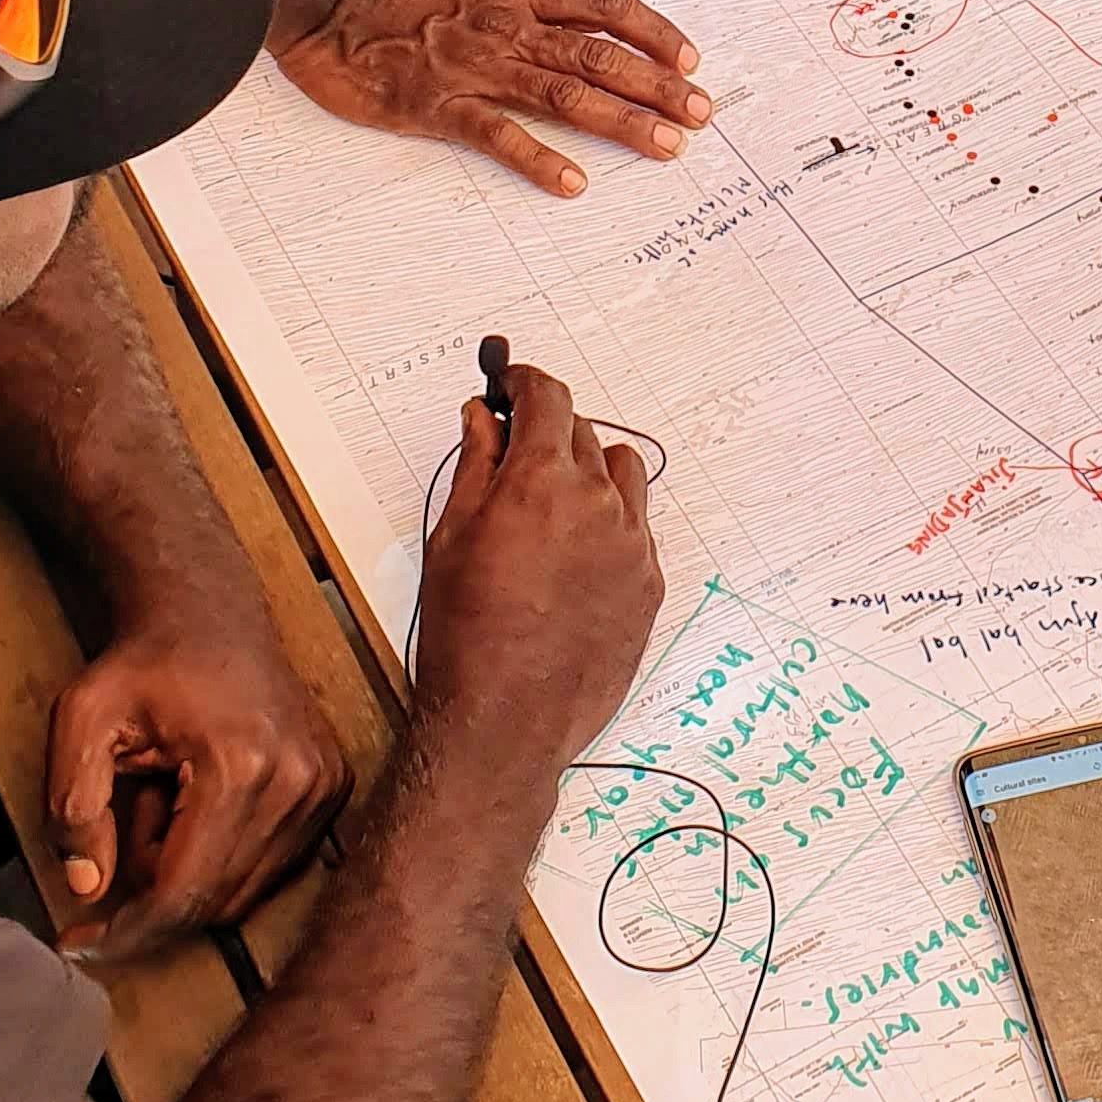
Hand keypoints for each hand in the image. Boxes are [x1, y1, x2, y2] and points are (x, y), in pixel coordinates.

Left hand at [46, 600, 351, 965]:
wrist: (208, 612)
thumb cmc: (144, 662)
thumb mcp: (81, 720)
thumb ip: (73, 806)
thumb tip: (89, 885)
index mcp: (240, 766)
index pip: (182, 891)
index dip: (126, 932)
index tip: (79, 943)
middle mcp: (296, 781)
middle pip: (214, 901)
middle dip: (155, 891)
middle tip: (127, 829)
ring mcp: (323, 787)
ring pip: (244, 893)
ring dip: (189, 874)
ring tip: (163, 807)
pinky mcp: (333, 789)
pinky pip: (271, 867)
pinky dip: (222, 859)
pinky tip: (197, 809)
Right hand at [281, 0, 711, 198]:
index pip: (605, 7)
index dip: (655, 32)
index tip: (689, 59)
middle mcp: (508, 26)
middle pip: (600, 57)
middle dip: (658, 86)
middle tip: (701, 114)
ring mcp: (476, 68)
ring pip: (565, 96)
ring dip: (622, 122)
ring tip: (667, 145)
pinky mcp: (440, 106)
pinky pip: (497, 135)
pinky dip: (537, 160)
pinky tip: (574, 182)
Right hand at [414, 363, 662, 765]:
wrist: (505, 719)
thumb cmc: (467, 635)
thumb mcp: (451, 537)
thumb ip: (476, 464)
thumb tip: (483, 418)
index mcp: (543, 481)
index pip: (547, 396)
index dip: (524, 382)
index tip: (510, 386)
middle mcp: (600, 504)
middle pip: (583, 432)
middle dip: (548, 433)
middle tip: (515, 456)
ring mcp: (633, 545)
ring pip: (623, 474)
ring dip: (589, 472)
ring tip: (551, 507)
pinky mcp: (650, 584)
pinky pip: (637, 527)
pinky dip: (609, 523)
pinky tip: (573, 556)